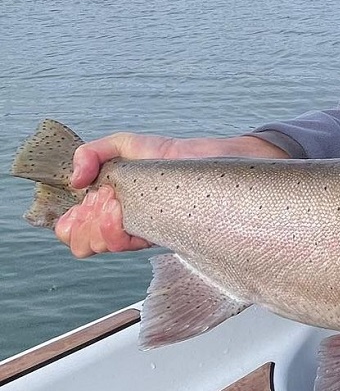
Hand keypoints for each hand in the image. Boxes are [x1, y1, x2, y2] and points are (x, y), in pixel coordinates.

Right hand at [55, 132, 287, 257]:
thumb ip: (94, 152)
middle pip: (83, 242)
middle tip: (106, 200)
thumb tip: (75, 179)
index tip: (89, 199)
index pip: (74, 229)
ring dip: (99, 224)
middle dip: (84, 222)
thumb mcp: (128, 144)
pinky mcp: (162, 235)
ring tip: (117, 203)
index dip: (72, 221)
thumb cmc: (176, 156)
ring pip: (102, 245)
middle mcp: (124, 223)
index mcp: (111, 206)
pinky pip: (128, 245)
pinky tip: (124, 212)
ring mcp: (142, 231)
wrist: (216, 160)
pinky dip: (116, 230)